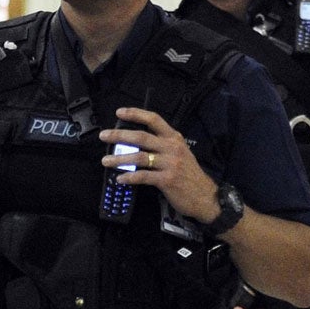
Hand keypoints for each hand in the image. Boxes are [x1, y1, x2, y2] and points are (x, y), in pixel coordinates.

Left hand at [102, 108, 218, 223]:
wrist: (205, 196)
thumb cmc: (189, 174)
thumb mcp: (180, 153)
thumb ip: (162, 145)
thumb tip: (135, 142)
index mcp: (174, 138)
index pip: (154, 119)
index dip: (135, 114)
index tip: (119, 112)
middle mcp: (172, 147)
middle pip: (141, 137)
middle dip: (119, 135)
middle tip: (104, 136)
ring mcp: (170, 163)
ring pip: (139, 157)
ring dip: (119, 159)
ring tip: (106, 161)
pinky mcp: (167, 180)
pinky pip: (143, 176)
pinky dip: (129, 177)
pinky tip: (120, 178)